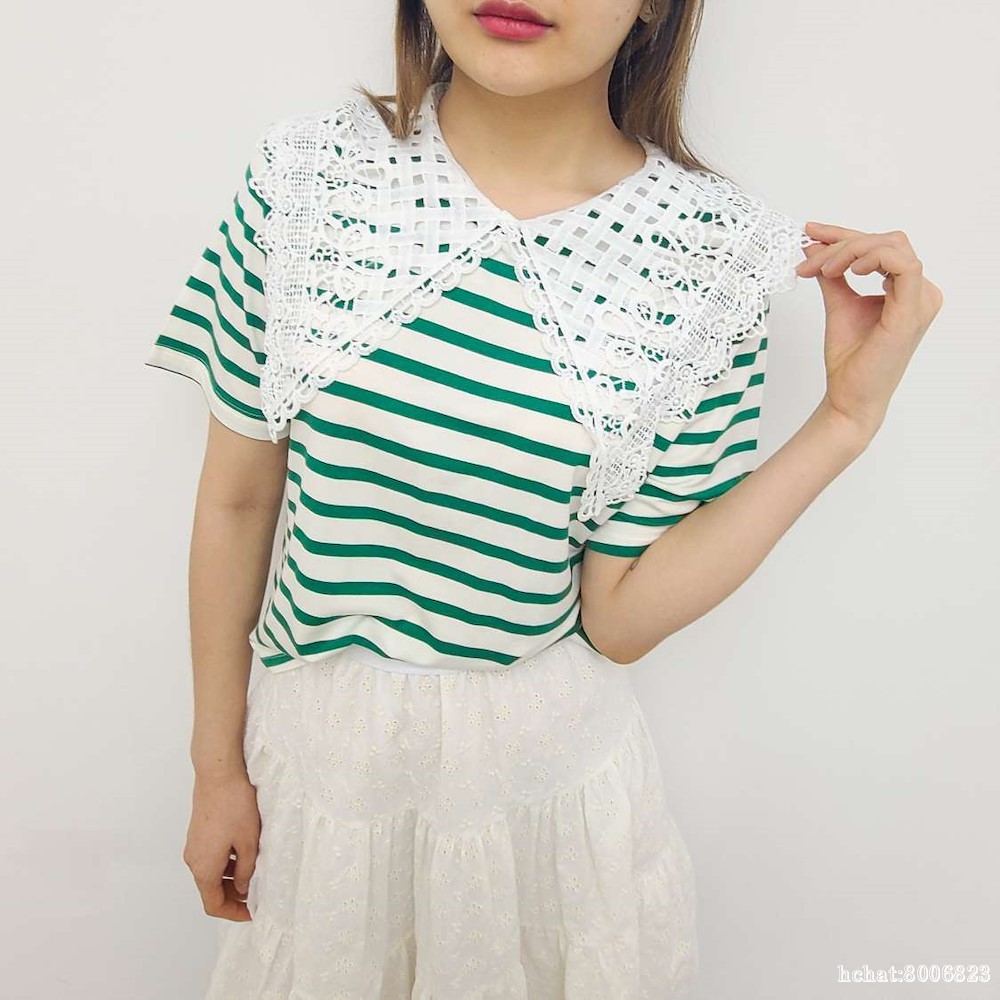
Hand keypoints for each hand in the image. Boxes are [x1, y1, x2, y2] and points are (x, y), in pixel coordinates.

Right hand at [183, 771, 260, 921]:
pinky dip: (226, 863)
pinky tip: (244, 853)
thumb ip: (247, 871)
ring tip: (255, 872)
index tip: (253, 912)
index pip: (214, 905)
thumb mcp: (248, 842)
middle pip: (211, 890)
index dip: (234, 913)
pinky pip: (210, 858)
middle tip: (258, 894)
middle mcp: (193, 860)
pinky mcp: (198, 834)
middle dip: (234, 896)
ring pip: (211, 873)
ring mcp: (194, 846)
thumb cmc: (235, 806)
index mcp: (204, 868)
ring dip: (231, 879)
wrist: (218, 773)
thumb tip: (244, 889)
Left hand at [795, 221, 943, 441]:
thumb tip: (814, 247)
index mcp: (906, 289)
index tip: (810, 232)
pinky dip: (872, 259)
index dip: (843, 234)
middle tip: (808, 259)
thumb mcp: (838, 305)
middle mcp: (920, 292)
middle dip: (841, 243)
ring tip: (822, 270)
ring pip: (892, 246)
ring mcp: (921, 300)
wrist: (848, 396)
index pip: (880, 246)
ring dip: (851, 250)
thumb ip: (832, 275)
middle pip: (886, 241)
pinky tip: (847, 271)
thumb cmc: (850, 359)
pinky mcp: (912, 312)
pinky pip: (903, 265)